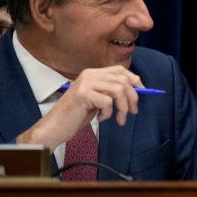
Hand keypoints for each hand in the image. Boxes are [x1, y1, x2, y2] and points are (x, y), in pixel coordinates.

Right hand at [16, 66, 145, 149]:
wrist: (54, 126)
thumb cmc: (76, 115)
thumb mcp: (97, 100)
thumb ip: (111, 92)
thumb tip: (137, 90)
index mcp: (92, 73)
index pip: (119, 70)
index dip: (134, 79)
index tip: (142, 91)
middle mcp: (89, 75)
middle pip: (123, 80)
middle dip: (133, 97)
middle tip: (132, 112)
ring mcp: (85, 84)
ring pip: (119, 90)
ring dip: (123, 108)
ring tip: (119, 119)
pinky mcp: (83, 95)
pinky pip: (108, 102)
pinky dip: (108, 113)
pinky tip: (100, 119)